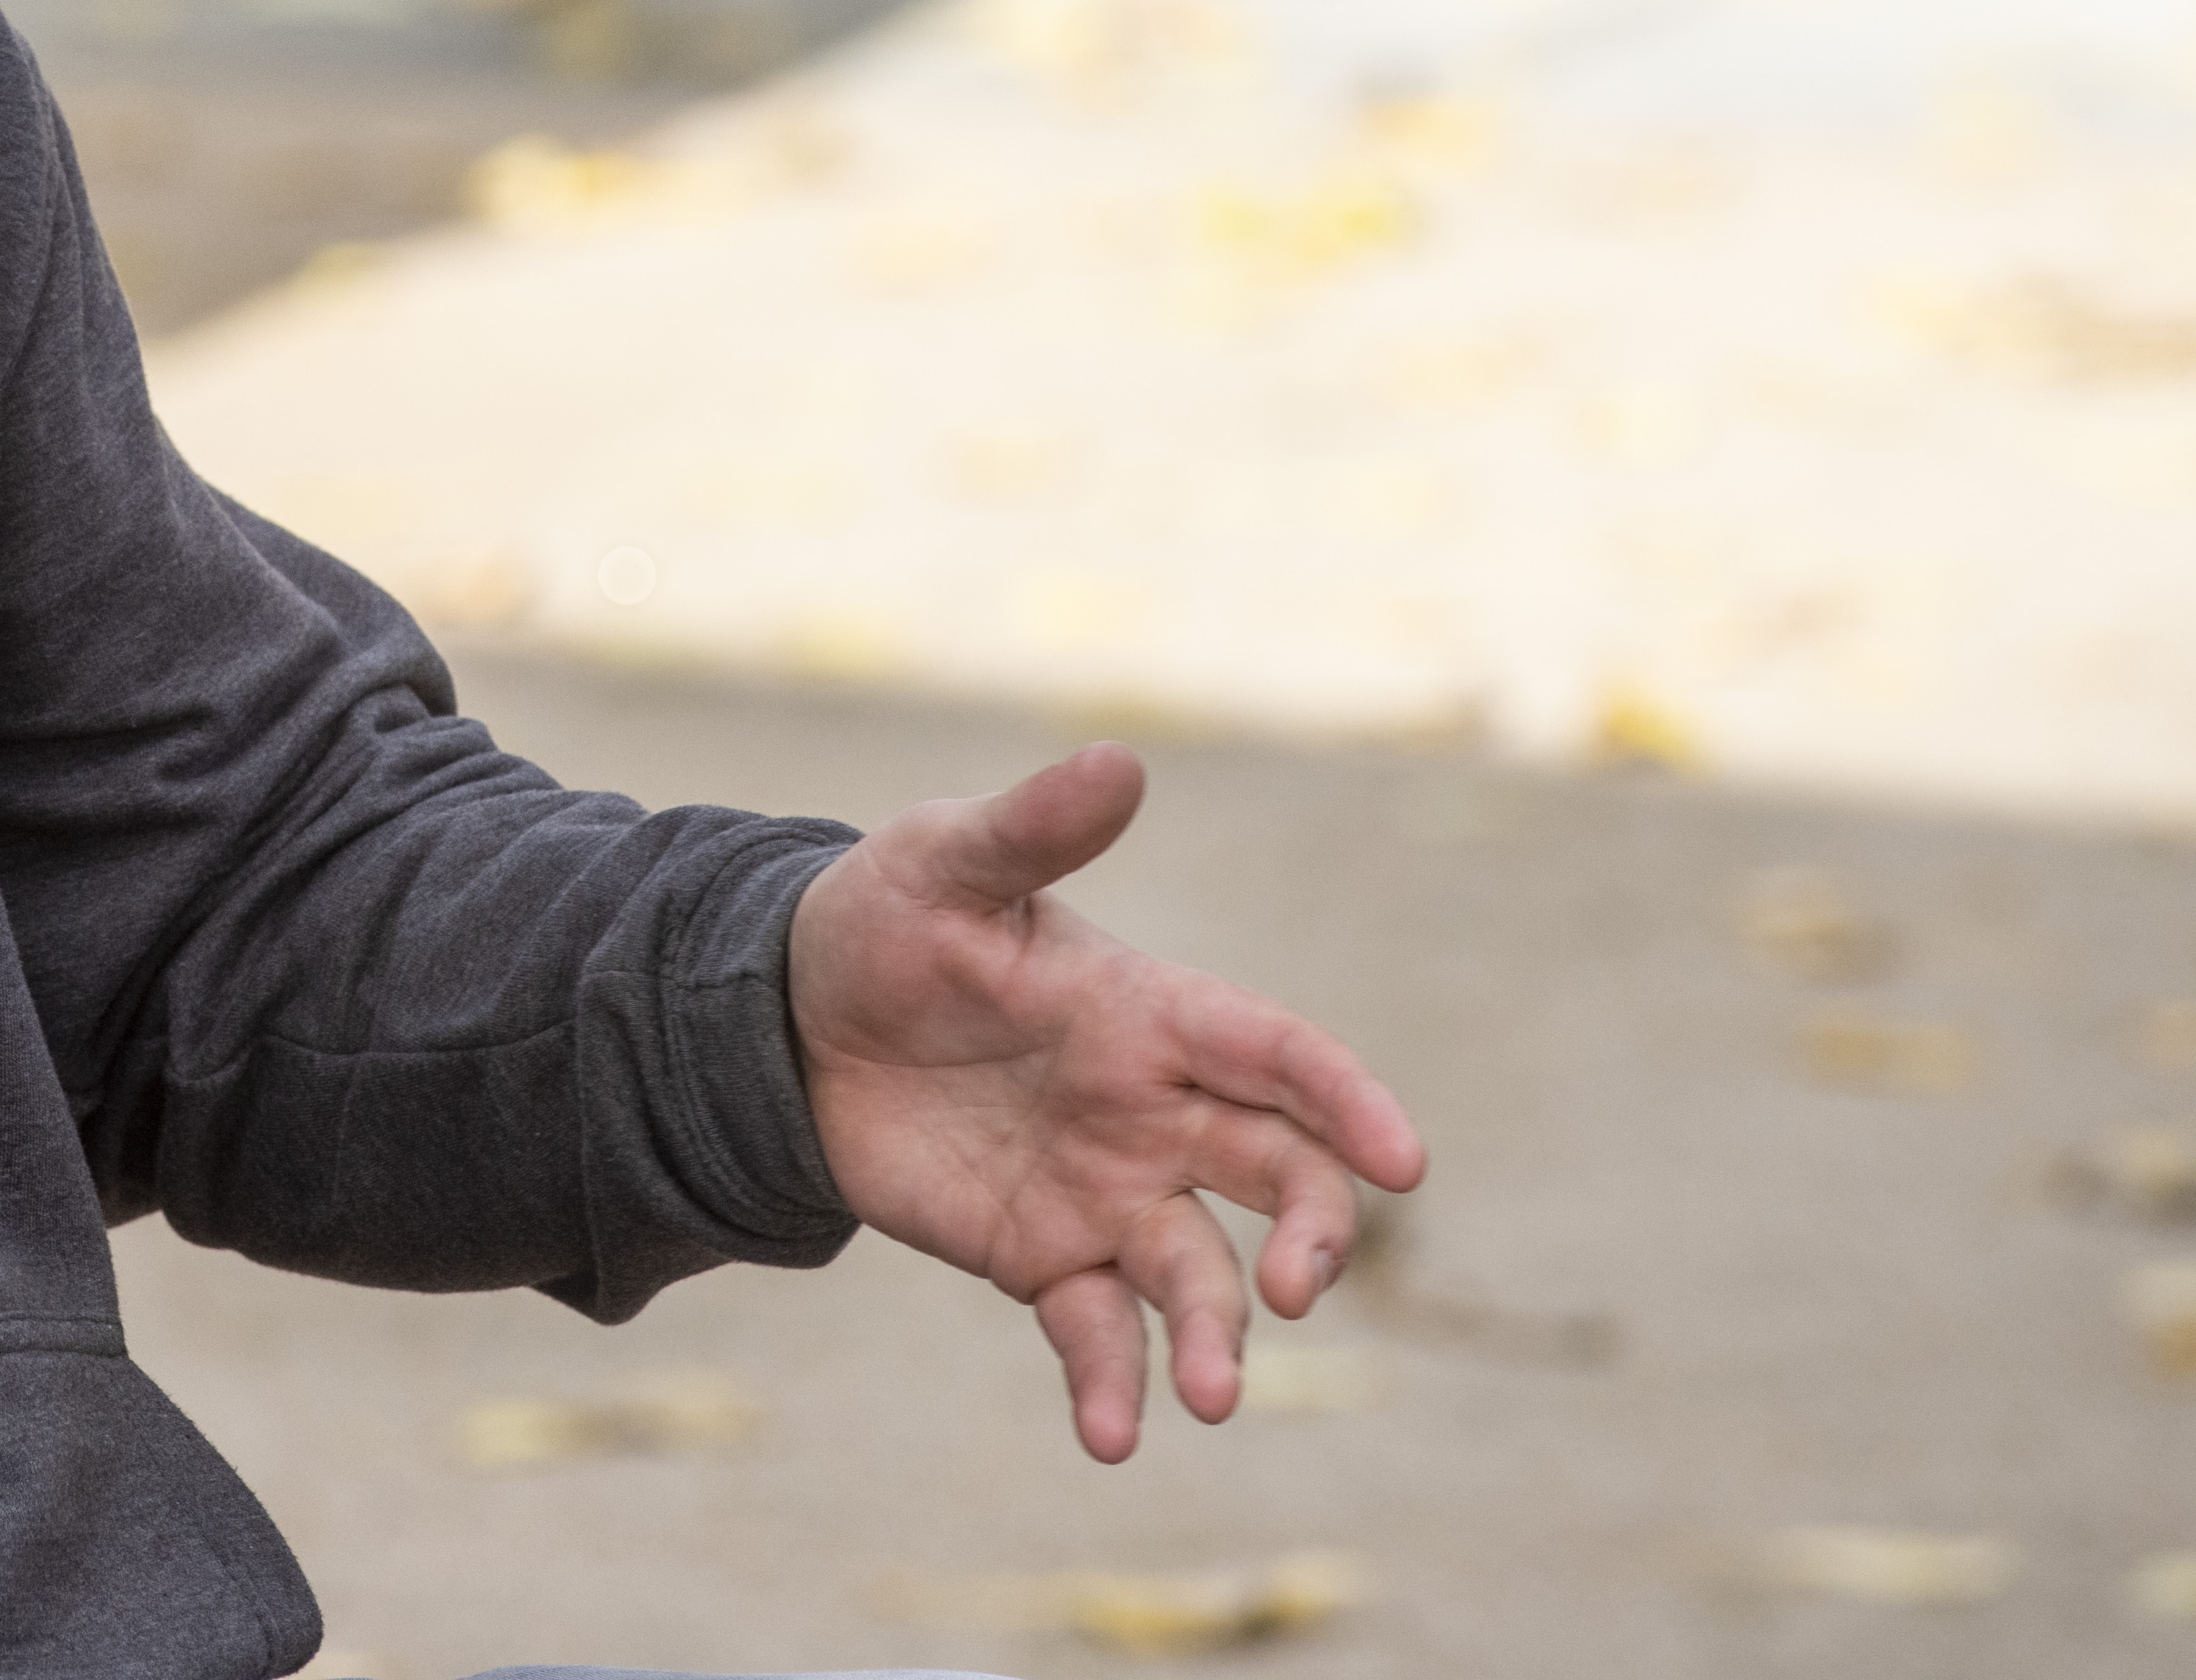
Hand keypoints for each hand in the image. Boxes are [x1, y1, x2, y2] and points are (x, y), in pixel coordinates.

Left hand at [787, 743, 1425, 1465]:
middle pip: (1282, 1178)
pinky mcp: (1045, 1258)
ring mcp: (1108, 1192)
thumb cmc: (884, 921)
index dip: (1347, 1101)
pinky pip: (1100, 1332)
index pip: (1278, 1056)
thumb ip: (1034, 828)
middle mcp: (1153, 1112)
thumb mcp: (944, 862)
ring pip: (1201, 1276)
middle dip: (1316, 1238)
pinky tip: (1111, 1436)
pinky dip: (1112, 1385)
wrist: (793, 1020)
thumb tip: (1120, 759)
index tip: (1402, 1162)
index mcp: (1150, 1014)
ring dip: (1219, 1338)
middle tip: (1298, 1293)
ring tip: (1207, 1400)